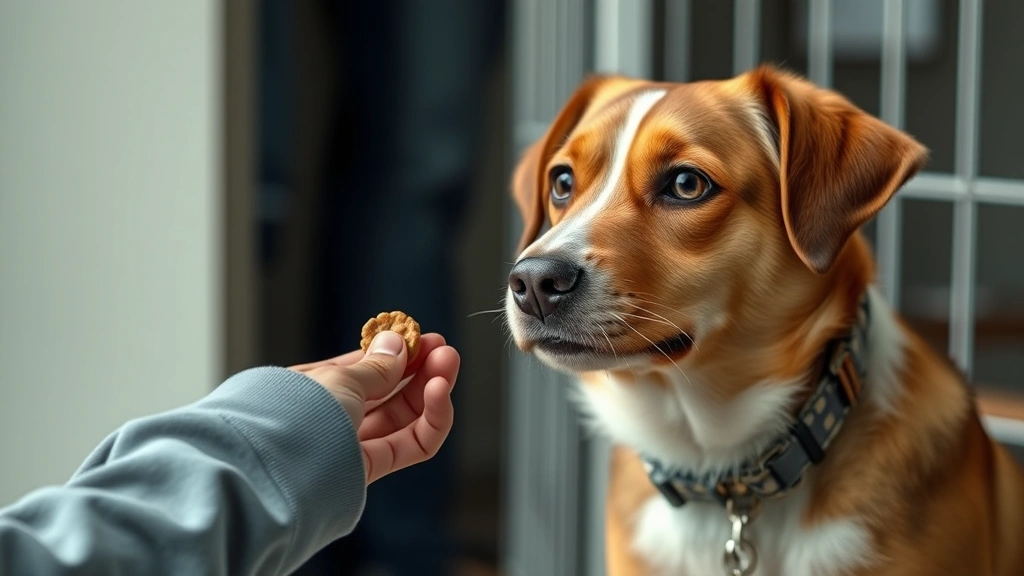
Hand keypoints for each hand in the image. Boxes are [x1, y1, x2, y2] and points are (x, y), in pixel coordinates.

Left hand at [289, 331, 458, 483]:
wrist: (272, 468)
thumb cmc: (294, 413)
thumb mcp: (338, 377)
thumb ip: (376, 365)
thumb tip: (397, 343)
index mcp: (312, 388)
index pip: (361, 369)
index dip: (395, 354)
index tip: (423, 338)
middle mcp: (329, 418)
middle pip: (386, 394)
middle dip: (419, 370)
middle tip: (444, 350)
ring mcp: (348, 445)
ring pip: (402, 419)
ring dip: (430, 391)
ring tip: (448, 364)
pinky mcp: (366, 470)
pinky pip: (408, 445)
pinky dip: (430, 420)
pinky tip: (439, 392)